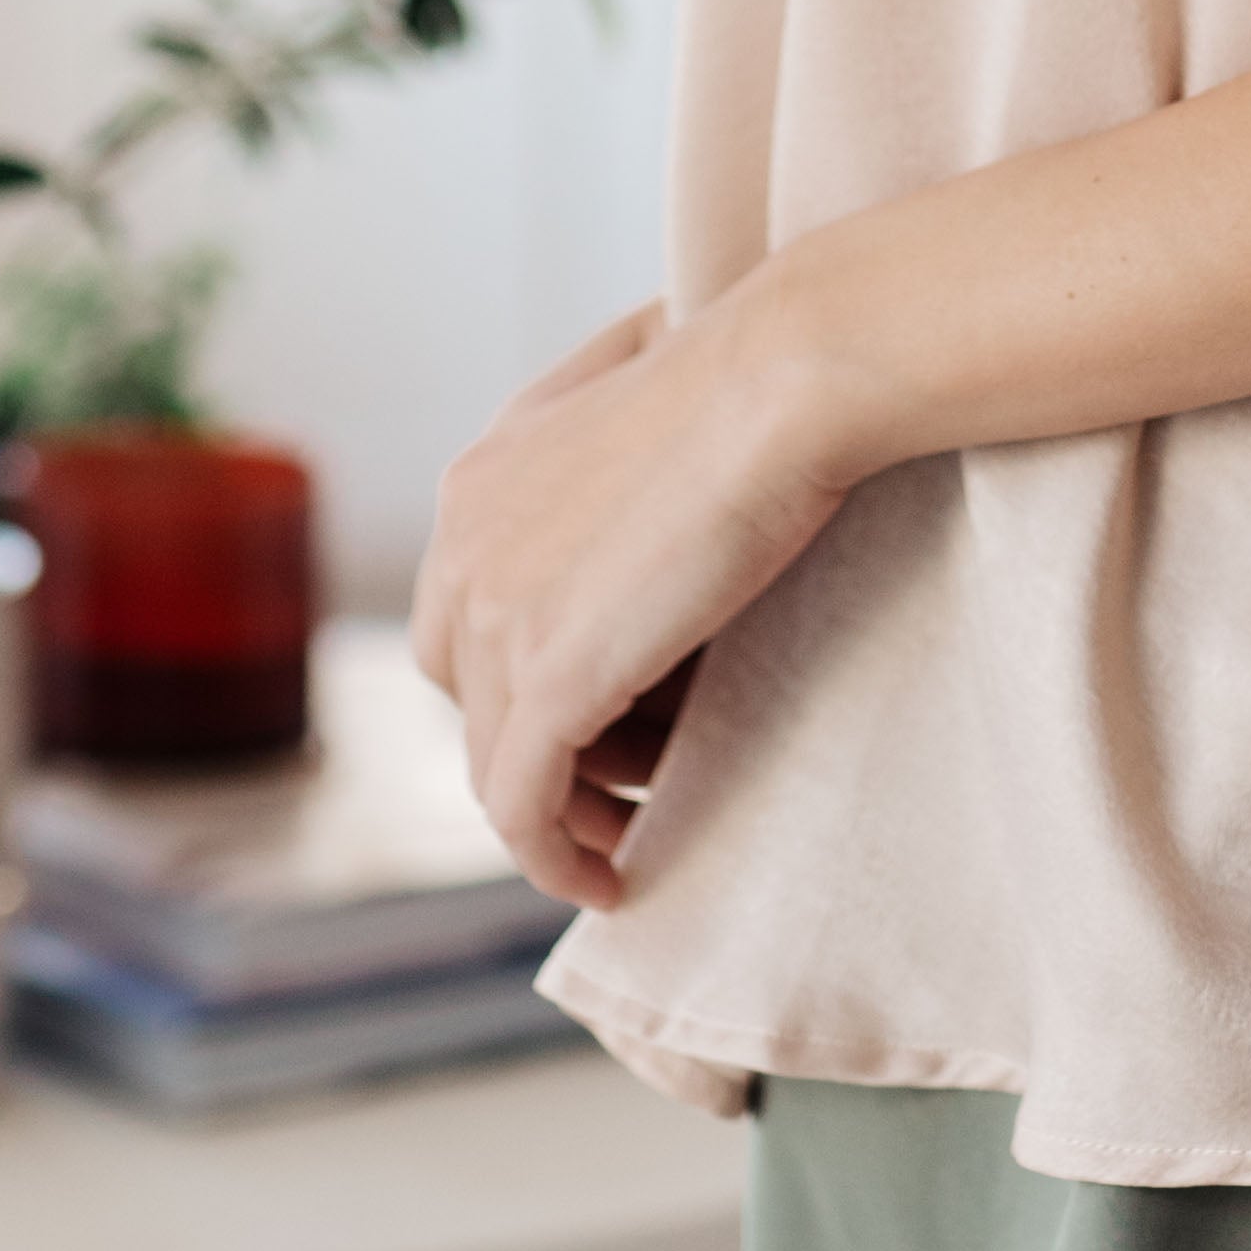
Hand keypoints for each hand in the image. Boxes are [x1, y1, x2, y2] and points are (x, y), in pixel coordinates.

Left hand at [412, 290, 855, 905]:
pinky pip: (521, 807)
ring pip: (496, 759)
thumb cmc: (759, 369)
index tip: (605, 709)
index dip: (525, 674)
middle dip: (537, 739)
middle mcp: (462, 547)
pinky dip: (553, 856)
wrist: (788, 376)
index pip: (467, 613)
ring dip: (561, 806)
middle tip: (626, 770)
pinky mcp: (546, 680)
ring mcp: (496, 617)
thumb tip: (660, 451)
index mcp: (481, 480)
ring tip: (633, 830)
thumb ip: (621, 441)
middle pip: (470, 690)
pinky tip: (607, 882)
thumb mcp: (653, 391)